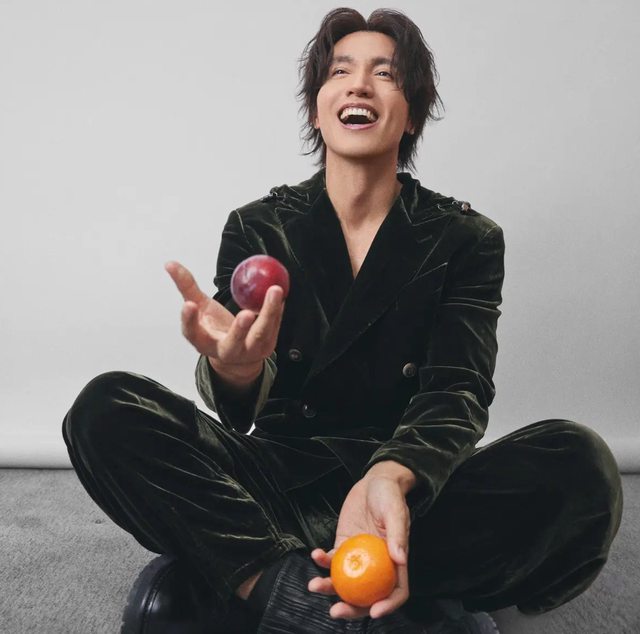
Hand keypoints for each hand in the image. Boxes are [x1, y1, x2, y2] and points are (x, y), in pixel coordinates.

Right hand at [164, 260, 284, 368]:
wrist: (237, 356)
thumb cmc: (215, 328)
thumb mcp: (200, 308)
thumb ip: (187, 287)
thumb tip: (169, 263)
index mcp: (203, 341)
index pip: (192, 333)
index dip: (189, 321)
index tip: (189, 305)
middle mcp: (225, 350)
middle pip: (232, 343)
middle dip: (239, 330)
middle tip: (246, 314)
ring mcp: (248, 351)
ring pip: (260, 335)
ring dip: (269, 313)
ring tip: (274, 291)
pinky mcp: (266, 347)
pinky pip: (274, 327)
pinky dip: (277, 310)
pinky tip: (279, 295)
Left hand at [307, 476, 410, 620]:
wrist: (373, 482)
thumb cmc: (390, 495)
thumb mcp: (396, 511)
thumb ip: (398, 534)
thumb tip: (400, 559)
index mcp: (395, 560)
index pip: (396, 591)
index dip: (387, 606)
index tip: (373, 612)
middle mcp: (377, 564)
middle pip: (366, 595)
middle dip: (351, 609)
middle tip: (335, 611)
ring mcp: (358, 557)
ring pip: (345, 582)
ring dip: (329, 588)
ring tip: (314, 585)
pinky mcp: (343, 546)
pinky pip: (332, 560)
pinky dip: (322, 561)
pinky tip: (315, 554)